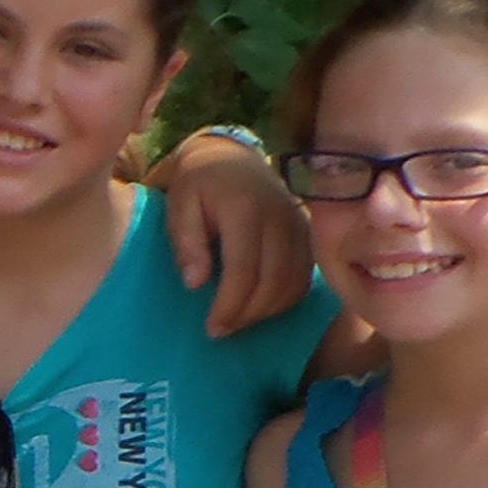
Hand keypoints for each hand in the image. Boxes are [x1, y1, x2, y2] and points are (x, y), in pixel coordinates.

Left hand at [155, 130, 316, 338]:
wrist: (231, 157)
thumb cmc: (198, 184)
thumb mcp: (179, 206)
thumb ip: (186, 242)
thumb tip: (196, 283)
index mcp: (245, 209)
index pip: (244, 270)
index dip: (230, 305)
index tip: (212, 327)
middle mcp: (280, 217)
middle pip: (274, 281)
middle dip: (248, 314)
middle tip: (222, 329)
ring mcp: (300, 224)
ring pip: (295, 283)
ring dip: (268, 311)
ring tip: (238, 321)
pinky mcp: (308, 232)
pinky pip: (305, 276)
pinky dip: (286, 298)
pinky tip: (261, 306)